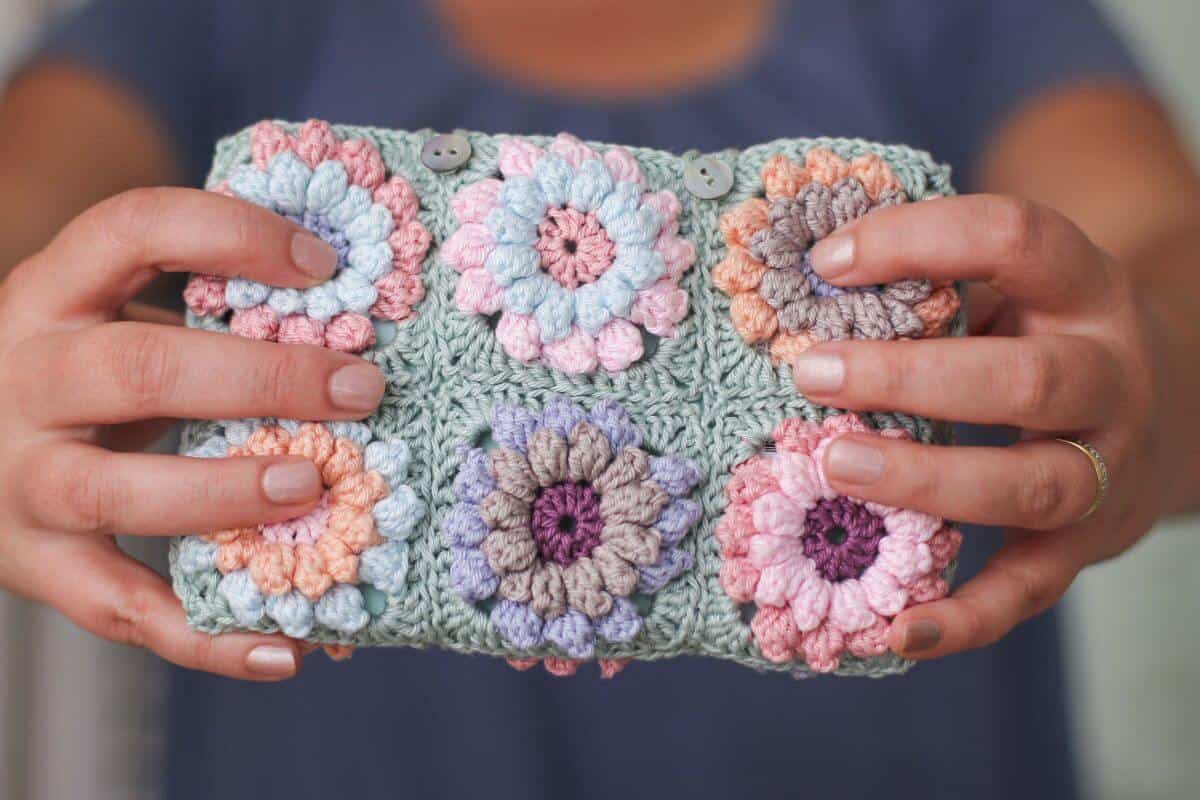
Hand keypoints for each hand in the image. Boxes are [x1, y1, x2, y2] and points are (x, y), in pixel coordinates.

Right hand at [0, 188, 385, 679]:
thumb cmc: (87, 373)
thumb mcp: (119, 315)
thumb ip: (208, 312)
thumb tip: (362, 328)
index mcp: (56, 293)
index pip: (134, 229)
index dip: (232, 235)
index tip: (325, 263)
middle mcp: (26, 377)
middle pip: (140, 368)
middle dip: (262, 379)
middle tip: (360, 389)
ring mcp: (20, 477)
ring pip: (115, 490)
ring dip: (224, 494)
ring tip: (311, 491)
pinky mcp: (32, 564)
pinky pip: (116, 608)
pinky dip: (203, 636)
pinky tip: (282, 648)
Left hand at [793, 194, 1161, 658]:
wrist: (1167, 402)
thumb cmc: (1041, 332)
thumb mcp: (1010, 285)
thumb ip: (931, 284)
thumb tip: (803, 284)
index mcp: (1082, 288)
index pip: (1014, 239)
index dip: (918, 240)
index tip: (825, 261)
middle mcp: (1109, 376)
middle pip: (1025, 379)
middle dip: (909, 378)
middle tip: (811, 374)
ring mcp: (1106, 467)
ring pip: (1031, 485)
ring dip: (927, 480)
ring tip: (835, 465)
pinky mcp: (1085, 545)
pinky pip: (1028, 590)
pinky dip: (964, 619)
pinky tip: (896, 630)